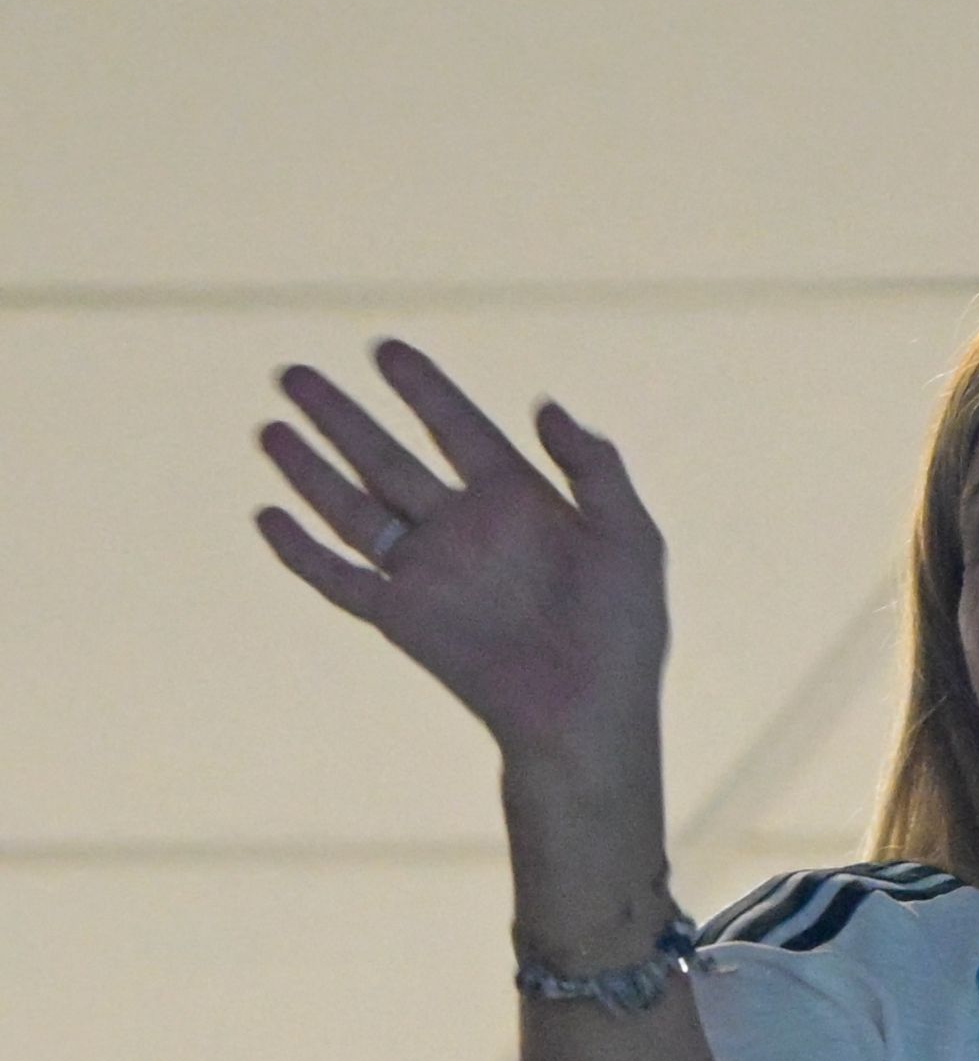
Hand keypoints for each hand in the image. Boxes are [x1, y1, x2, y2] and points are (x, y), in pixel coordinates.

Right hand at [253, 341, 668, 782]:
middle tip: (294, 375)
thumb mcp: (628, 536)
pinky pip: (340, 579)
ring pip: (353, 509)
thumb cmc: (624, 631)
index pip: (457, 429)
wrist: (591, 713)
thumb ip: (595, 467)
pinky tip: (268, 516)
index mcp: (517, 501)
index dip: (423, 388)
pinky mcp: (402, 619)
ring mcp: (429, 572)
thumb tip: (545, 404)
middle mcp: (463, 529)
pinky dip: (302, 551)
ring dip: (309, 471)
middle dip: (341, 418)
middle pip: (387, 459)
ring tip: (269, 427)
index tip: (384, 348)